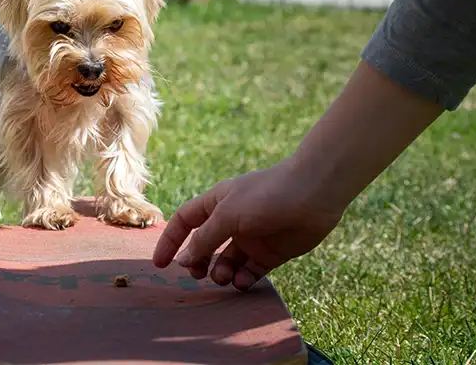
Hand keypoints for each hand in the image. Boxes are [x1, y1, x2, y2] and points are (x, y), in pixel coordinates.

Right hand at [151, 158, 344, 289]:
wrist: (314, 193)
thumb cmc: (266, 195)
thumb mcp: (227, 215)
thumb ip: (204, 239)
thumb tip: (183, 259)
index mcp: (216, 203)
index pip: (184, 222)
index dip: (170, 241)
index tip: (161, 264)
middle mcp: (232, 220)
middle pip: (204, 246)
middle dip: (197, 262)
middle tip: (196, 274)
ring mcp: (251, 237)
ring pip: (226, 261)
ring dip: (220, 272)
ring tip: (223, 277)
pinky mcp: (271, 253)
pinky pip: (250, 271)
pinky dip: (243, 279)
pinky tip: (242, 282)